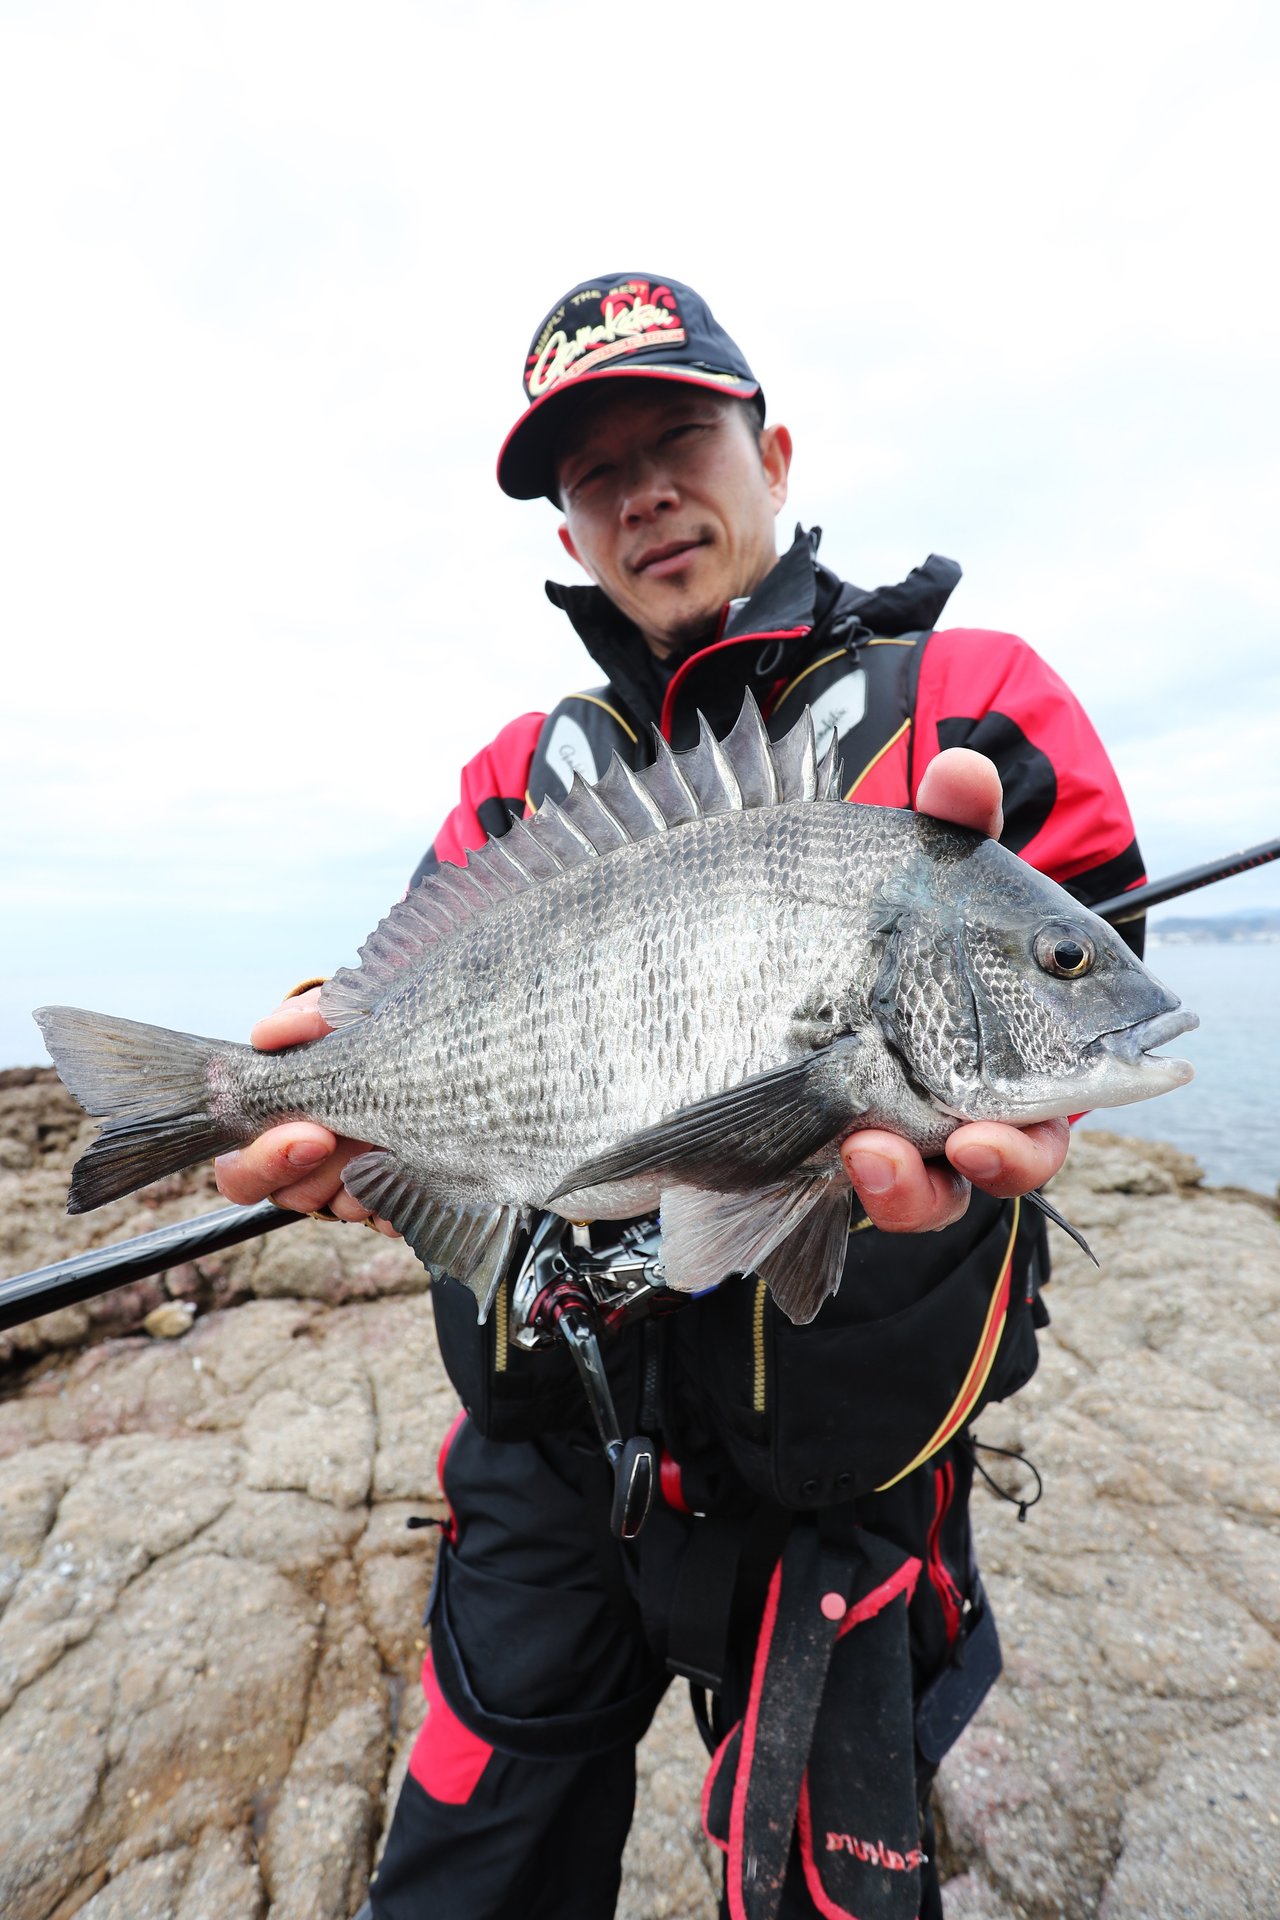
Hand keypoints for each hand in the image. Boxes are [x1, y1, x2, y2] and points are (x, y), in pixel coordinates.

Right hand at [213, 988, 399, 1233]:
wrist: (422, 1043)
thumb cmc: (357, 1034)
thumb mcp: (329, 1017)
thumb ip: (300, 1020)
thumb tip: (266, 1034)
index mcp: (269, 1132)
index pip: (240, 1175)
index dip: (268, 1161)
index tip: (315, 1135)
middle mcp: (304, 1169)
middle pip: (295, 1196)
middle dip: (331, 1163)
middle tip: (363, 1128)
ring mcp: (346, 1191)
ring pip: (344, 1207)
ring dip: (369, 1170)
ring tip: (393, 1128)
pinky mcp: (391, 1201)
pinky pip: (392, 1215)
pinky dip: (404, 1188)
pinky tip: (417, 1158)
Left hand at [838, 747, 1070, 1231]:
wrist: (778, 935)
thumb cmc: (884, 903)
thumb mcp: (916, 858)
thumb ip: (949, 819)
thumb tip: (959, 770)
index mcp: (1025, 1031)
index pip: (1080, 1072)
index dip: (1091, 1084)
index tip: (1076, 1067)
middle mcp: (979, 1095)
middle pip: (1020, 1153)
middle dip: (1007, 1156)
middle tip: (976, 1142)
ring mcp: (907, 1133)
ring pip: (934, 1193)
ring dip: (912, 1188)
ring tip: (872, 1154)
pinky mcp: (839, 1157)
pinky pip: (862, 1196)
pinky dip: (862, 1180)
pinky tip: (839, 1148)